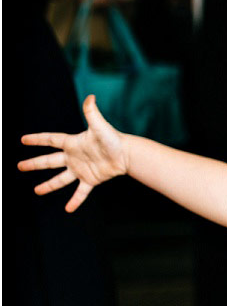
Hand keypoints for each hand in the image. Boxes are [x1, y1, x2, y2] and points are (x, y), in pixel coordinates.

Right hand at [18, 96, 128, 211]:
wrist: (128, 155)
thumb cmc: (114, 139)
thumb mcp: (100, 127)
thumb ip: (92, 113)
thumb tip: (91, 97)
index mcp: (73, 144)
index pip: (51, 140)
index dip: (37, 140)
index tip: (23, 140)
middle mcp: (74, 157)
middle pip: (50, 161)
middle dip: (35, 164)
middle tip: (20, 166)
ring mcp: (81, 169)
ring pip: (61, 179)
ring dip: (49, 185)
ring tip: (37, 191)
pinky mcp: (91, 179)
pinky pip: (81, 192)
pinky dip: (75, 200)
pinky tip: (68, 209)